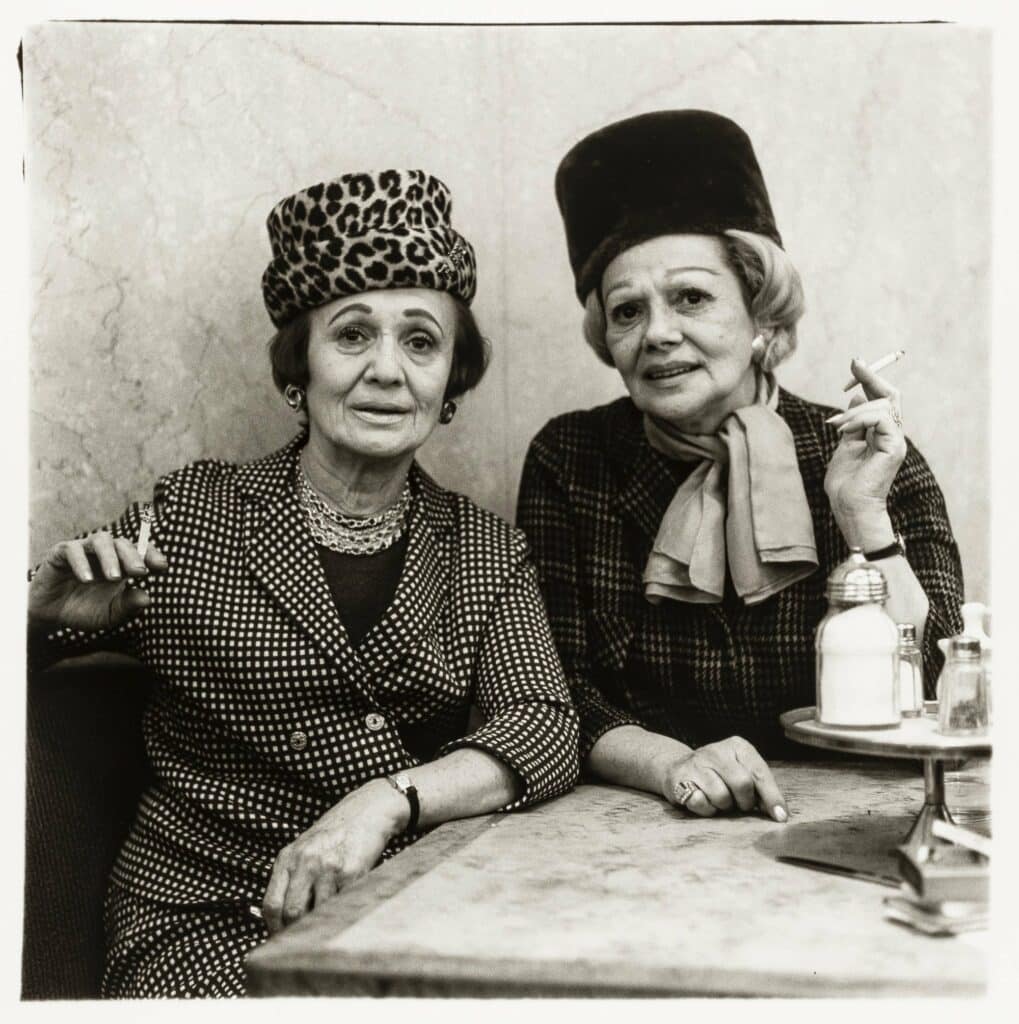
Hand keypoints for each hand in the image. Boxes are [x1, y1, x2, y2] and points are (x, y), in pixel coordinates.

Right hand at [28, 530, 167, 631]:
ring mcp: (84, 550)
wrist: (52, 616)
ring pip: (101, 540)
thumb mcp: (110, 614)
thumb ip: (128, 606)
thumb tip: (147, 598)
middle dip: (133, 557)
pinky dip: (81, 562)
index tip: (162, 566)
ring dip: (110, 557)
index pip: (141, 551)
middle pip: (123, 543)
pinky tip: (87, 579)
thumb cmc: (85, 611)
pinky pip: (72, 550)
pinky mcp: (60, 553)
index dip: (152, 555)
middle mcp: (105, 553)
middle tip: (139, 572)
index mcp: (122, 565)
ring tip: (114, 577)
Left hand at [262, 779, 408, 934]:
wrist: (367, 811)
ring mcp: (327, 867)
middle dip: (296, 931)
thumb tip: (282, 919)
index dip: (274, 928)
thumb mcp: (303, 849)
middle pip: (291, 912)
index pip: (271, 904)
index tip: (282, 939)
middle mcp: (304, 862)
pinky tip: (344, 906)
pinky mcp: (350, 872)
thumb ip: (291, 878)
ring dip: (321, 923)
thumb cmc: (334, 834)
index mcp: (287, 858)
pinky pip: (340, 904)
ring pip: (316, 913)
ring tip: (327, 922)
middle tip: (304, 939)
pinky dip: (341, 911)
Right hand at [660, 736, 787, 821]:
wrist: (678, 768)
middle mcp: (716, 751)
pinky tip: (703, 800)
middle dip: (744, 801)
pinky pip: (701, 803)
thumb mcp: (742, 772)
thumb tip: (780, 813)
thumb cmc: (719, 774)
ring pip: (721, 796)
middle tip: (739, 803)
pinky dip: (706, 809)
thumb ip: (760, 788)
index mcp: (737, 747)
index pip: (760, 773)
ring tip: (718, 799)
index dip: (772, 797)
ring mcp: (696, 763)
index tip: (780, 816)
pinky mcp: (679, 778)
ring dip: (723, 806)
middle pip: (742, 784)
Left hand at [823, 358, 906, 545]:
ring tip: (835, 426)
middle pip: (890, 395)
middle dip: (870, 377)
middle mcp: (892, 435)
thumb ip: (852, 424)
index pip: (882, 399)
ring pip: (882, 405)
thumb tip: (856, 399)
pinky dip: (860, 419)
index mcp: (881, 434)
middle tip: (854, 364)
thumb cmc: (845, 483)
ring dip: (853, 411)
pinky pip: (881, 418)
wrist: (849, 507)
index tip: (856, 364)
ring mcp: (895, 440)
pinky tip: (844, 430)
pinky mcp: (894, 447)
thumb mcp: (845, 445)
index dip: (870, 380)